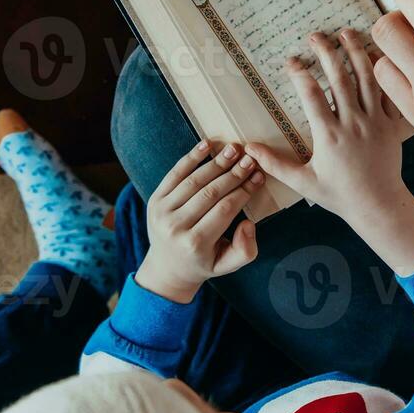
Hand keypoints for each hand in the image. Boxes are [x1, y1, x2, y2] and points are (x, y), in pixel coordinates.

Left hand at [137, 140, 264, 302]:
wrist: (167, 268)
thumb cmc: (203, 262)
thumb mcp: (227, 265)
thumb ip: (245, 250)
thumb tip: (248, 224)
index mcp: (195, 244)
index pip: (225, 210)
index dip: (244, 191)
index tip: (259, 176)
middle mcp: (175, 227)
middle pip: (210, 193)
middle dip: (233, 174)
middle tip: (251, 159)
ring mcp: (162, 212)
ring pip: (194, 181)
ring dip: (216, 162)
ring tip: (234, 149)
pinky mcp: (154, 200)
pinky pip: (174, 174)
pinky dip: (190, 158)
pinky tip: (206, 144)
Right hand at [248, 30, 413, 274]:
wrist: (379, 206)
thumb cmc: (339, 196)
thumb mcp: (303, 182)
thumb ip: (274, 164)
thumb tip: (248, 149)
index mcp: (329, 136)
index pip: (311, 94)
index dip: (299, 73)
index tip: (291, 61)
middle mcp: (353, 124)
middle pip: (340, 78)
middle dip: (326, 52)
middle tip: (315, 36)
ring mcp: (375, 122)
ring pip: (367, 79)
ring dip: (356, 53)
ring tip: (345, 33)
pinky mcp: (393, 125)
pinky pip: (390, 93)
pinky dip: (384, 72)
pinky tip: (376, 55)